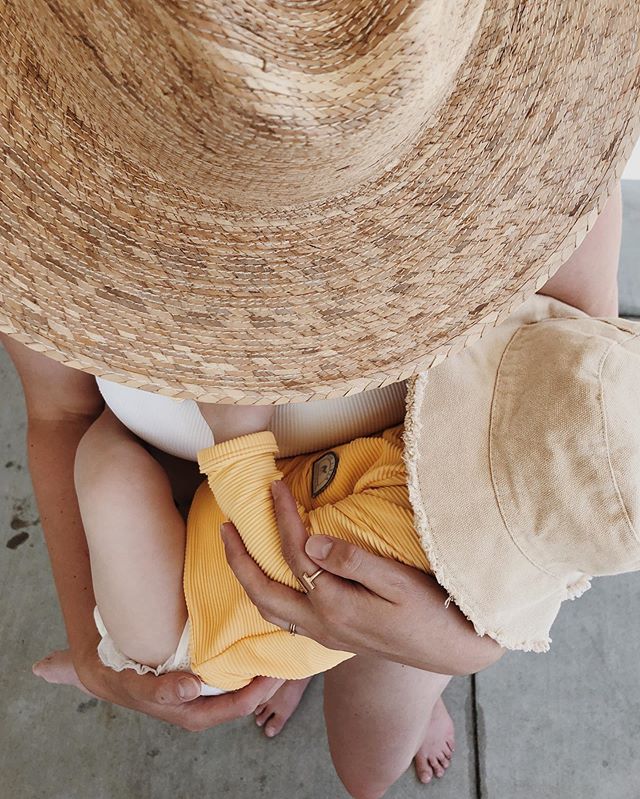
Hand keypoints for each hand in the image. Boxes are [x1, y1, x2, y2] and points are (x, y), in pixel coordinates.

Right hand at [34, 646, 282, 731]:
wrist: (131, 676)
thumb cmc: (116, 671)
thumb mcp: (92, 668)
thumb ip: (70, 670)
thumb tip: (40, 668)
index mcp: (160, 700)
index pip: (172, 705)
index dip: (179, 695)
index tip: (192, 685)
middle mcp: (185, 706)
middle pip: (219, 710)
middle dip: (244, 696)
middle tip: (267, 674)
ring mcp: (206, 701)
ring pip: (237, 702)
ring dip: (261, 688)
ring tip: (281, 667)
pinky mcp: (221, 691)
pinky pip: (244, 690)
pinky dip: (263, 681)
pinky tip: (280, 662)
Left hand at [221, 481, 503, 675]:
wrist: (454, 648)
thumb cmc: (433, 610)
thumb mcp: (399, 581)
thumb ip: (354, 561)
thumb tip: (311, 542)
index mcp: (336, 606)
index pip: (296, 553)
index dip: (282, 516)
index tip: (275, 485)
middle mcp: (322, 625)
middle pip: (264, 591)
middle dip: (238, 558)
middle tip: (225, 526)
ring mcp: (326, 635)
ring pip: (270, 611)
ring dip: (248, 579)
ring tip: (237, 551)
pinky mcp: (335, 637)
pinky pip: (286, 619)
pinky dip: (269, 596)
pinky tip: (272, 582)